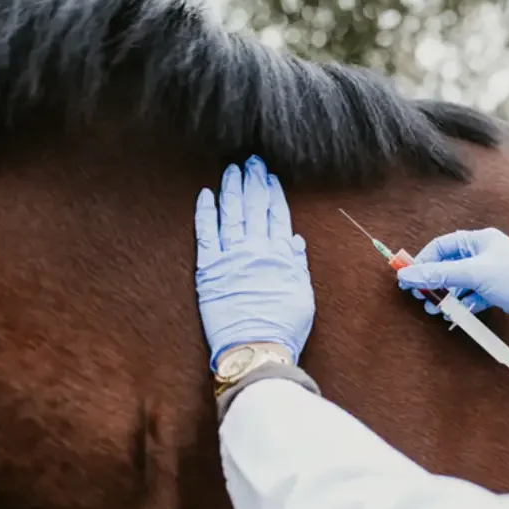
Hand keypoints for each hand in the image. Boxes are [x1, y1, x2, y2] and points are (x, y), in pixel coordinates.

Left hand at [195, 156, 313, 367]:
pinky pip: (206, 234)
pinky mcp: (209, 269)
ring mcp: (231, 257)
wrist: (256, 347)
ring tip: (233, 170)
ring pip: (232, 214)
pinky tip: (206, 194)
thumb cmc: (283, 327)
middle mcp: (256, 250)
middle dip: (254, 182)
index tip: (271, 177)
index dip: (274, 193)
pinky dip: (206, 212)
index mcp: (281, 256)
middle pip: (255, 208)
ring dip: (233, 189)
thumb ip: (297, 265)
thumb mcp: (302, 295)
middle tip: (252, 162)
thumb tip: (295, 242)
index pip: (278, 216)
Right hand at [396, 228, 508, 345]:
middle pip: (448, 265)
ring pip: (459, 283)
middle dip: (433, 282)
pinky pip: (472, 296)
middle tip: (420, 298)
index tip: (408, 278)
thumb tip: (409, 274)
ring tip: (436, 310)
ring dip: (446, 296)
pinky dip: (462, 304)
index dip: (423, 261)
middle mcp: (486, 253)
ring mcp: (492, 273)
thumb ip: (440, 274)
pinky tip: (458, 314)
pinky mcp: (498, 291)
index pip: (442, 246)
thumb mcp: (475, 274)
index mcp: (481, 240)